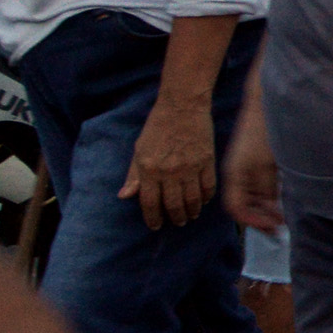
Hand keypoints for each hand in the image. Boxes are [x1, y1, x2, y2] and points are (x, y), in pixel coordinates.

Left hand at [122, 97, 217, 228]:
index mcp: (149, 169)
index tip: (156, 225)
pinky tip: (204, 201)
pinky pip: (208, 186)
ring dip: (192, 211)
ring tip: (191, 215)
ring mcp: (190, 168)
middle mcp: (169, 172)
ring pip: (192, 199)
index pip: (150, 202)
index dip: (152, 217)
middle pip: (173, 204)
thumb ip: (133, 175)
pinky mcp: (207, 162)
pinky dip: (207, 197)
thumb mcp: (139, 150)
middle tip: (177, 222)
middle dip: (175, 217)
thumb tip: (124, 196)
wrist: (182, 107)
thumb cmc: (157, 126)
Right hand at [223, 95, 281, 233]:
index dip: (252, 221)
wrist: (265, 104)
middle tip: (280, 227)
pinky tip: (281, 199)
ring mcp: (245, 167)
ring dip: (264, 209)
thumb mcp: (269, 165)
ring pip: (251, 197)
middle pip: (242, 205)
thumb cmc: (267, 133)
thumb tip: (270, 208)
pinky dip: (267, 196)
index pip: (236, 208)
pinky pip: (257, 186)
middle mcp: (237, 174)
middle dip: (260, 218)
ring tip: (282, 217)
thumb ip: (268, 189)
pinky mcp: (254, 161)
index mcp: (235, 175)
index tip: (272, 227)